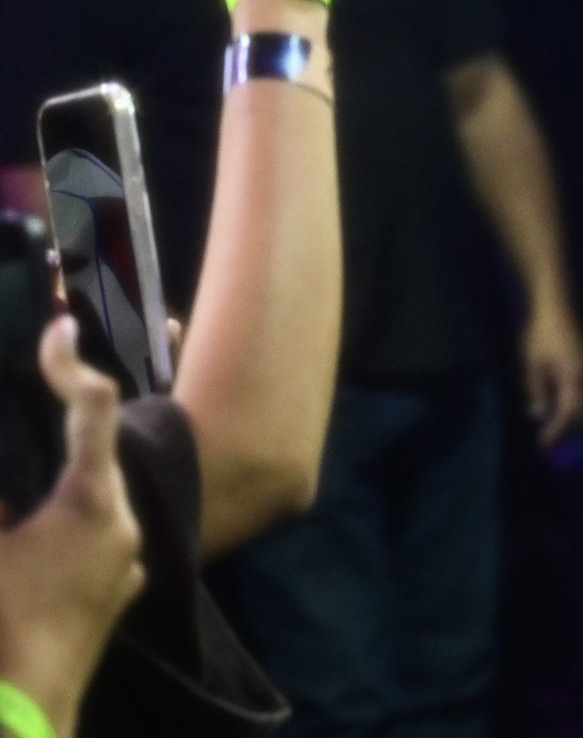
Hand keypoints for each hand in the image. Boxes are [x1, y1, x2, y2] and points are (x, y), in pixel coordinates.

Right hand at [0, 318, 147, 734]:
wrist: (23, 713)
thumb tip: (5, 480)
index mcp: (93, 504)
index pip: (94, 411)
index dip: (70, 366)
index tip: (59, 330)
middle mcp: (124, 527)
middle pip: (95, 456)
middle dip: (59, 432)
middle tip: (31, 407)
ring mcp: (126, 565)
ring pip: (94, 504)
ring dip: (58, 488)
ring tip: (22, 494)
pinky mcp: (115, 596)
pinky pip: (92, 544)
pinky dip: (63, 529)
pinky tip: (32, 539)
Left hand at [520, 299, 582, 451]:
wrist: (557, 310)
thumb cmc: (541, 336)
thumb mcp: (532, 365)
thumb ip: (537, 391)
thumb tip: (539, 416)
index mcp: (573, 378)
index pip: (568, 415)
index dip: (556, 434)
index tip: (542, 447)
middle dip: (566, 434)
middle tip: (548, 445)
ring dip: (572, 423)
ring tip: (552, 434)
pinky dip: (575, 411)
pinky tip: (560, 414)